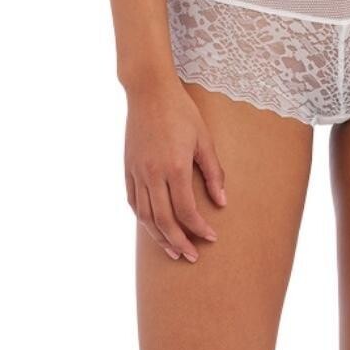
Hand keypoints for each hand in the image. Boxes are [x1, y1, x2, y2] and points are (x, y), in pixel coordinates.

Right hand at [124, 79, 226, 261]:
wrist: (149, 92)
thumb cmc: (182, 112)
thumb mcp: (204, 139)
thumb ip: (214, 173)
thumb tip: (222, 203)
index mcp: (175, 167)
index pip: (186, 211)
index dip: (199, 228)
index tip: (212, 237)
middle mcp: (152, 174)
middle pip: (164, 221)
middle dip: (179, 243)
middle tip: (192, 257)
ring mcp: (137, 172)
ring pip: (145, 216)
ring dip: (159, 237)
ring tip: (172, 251)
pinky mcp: (128, 168)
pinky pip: (133, 202)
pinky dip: (143, 219)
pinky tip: (153, 227)